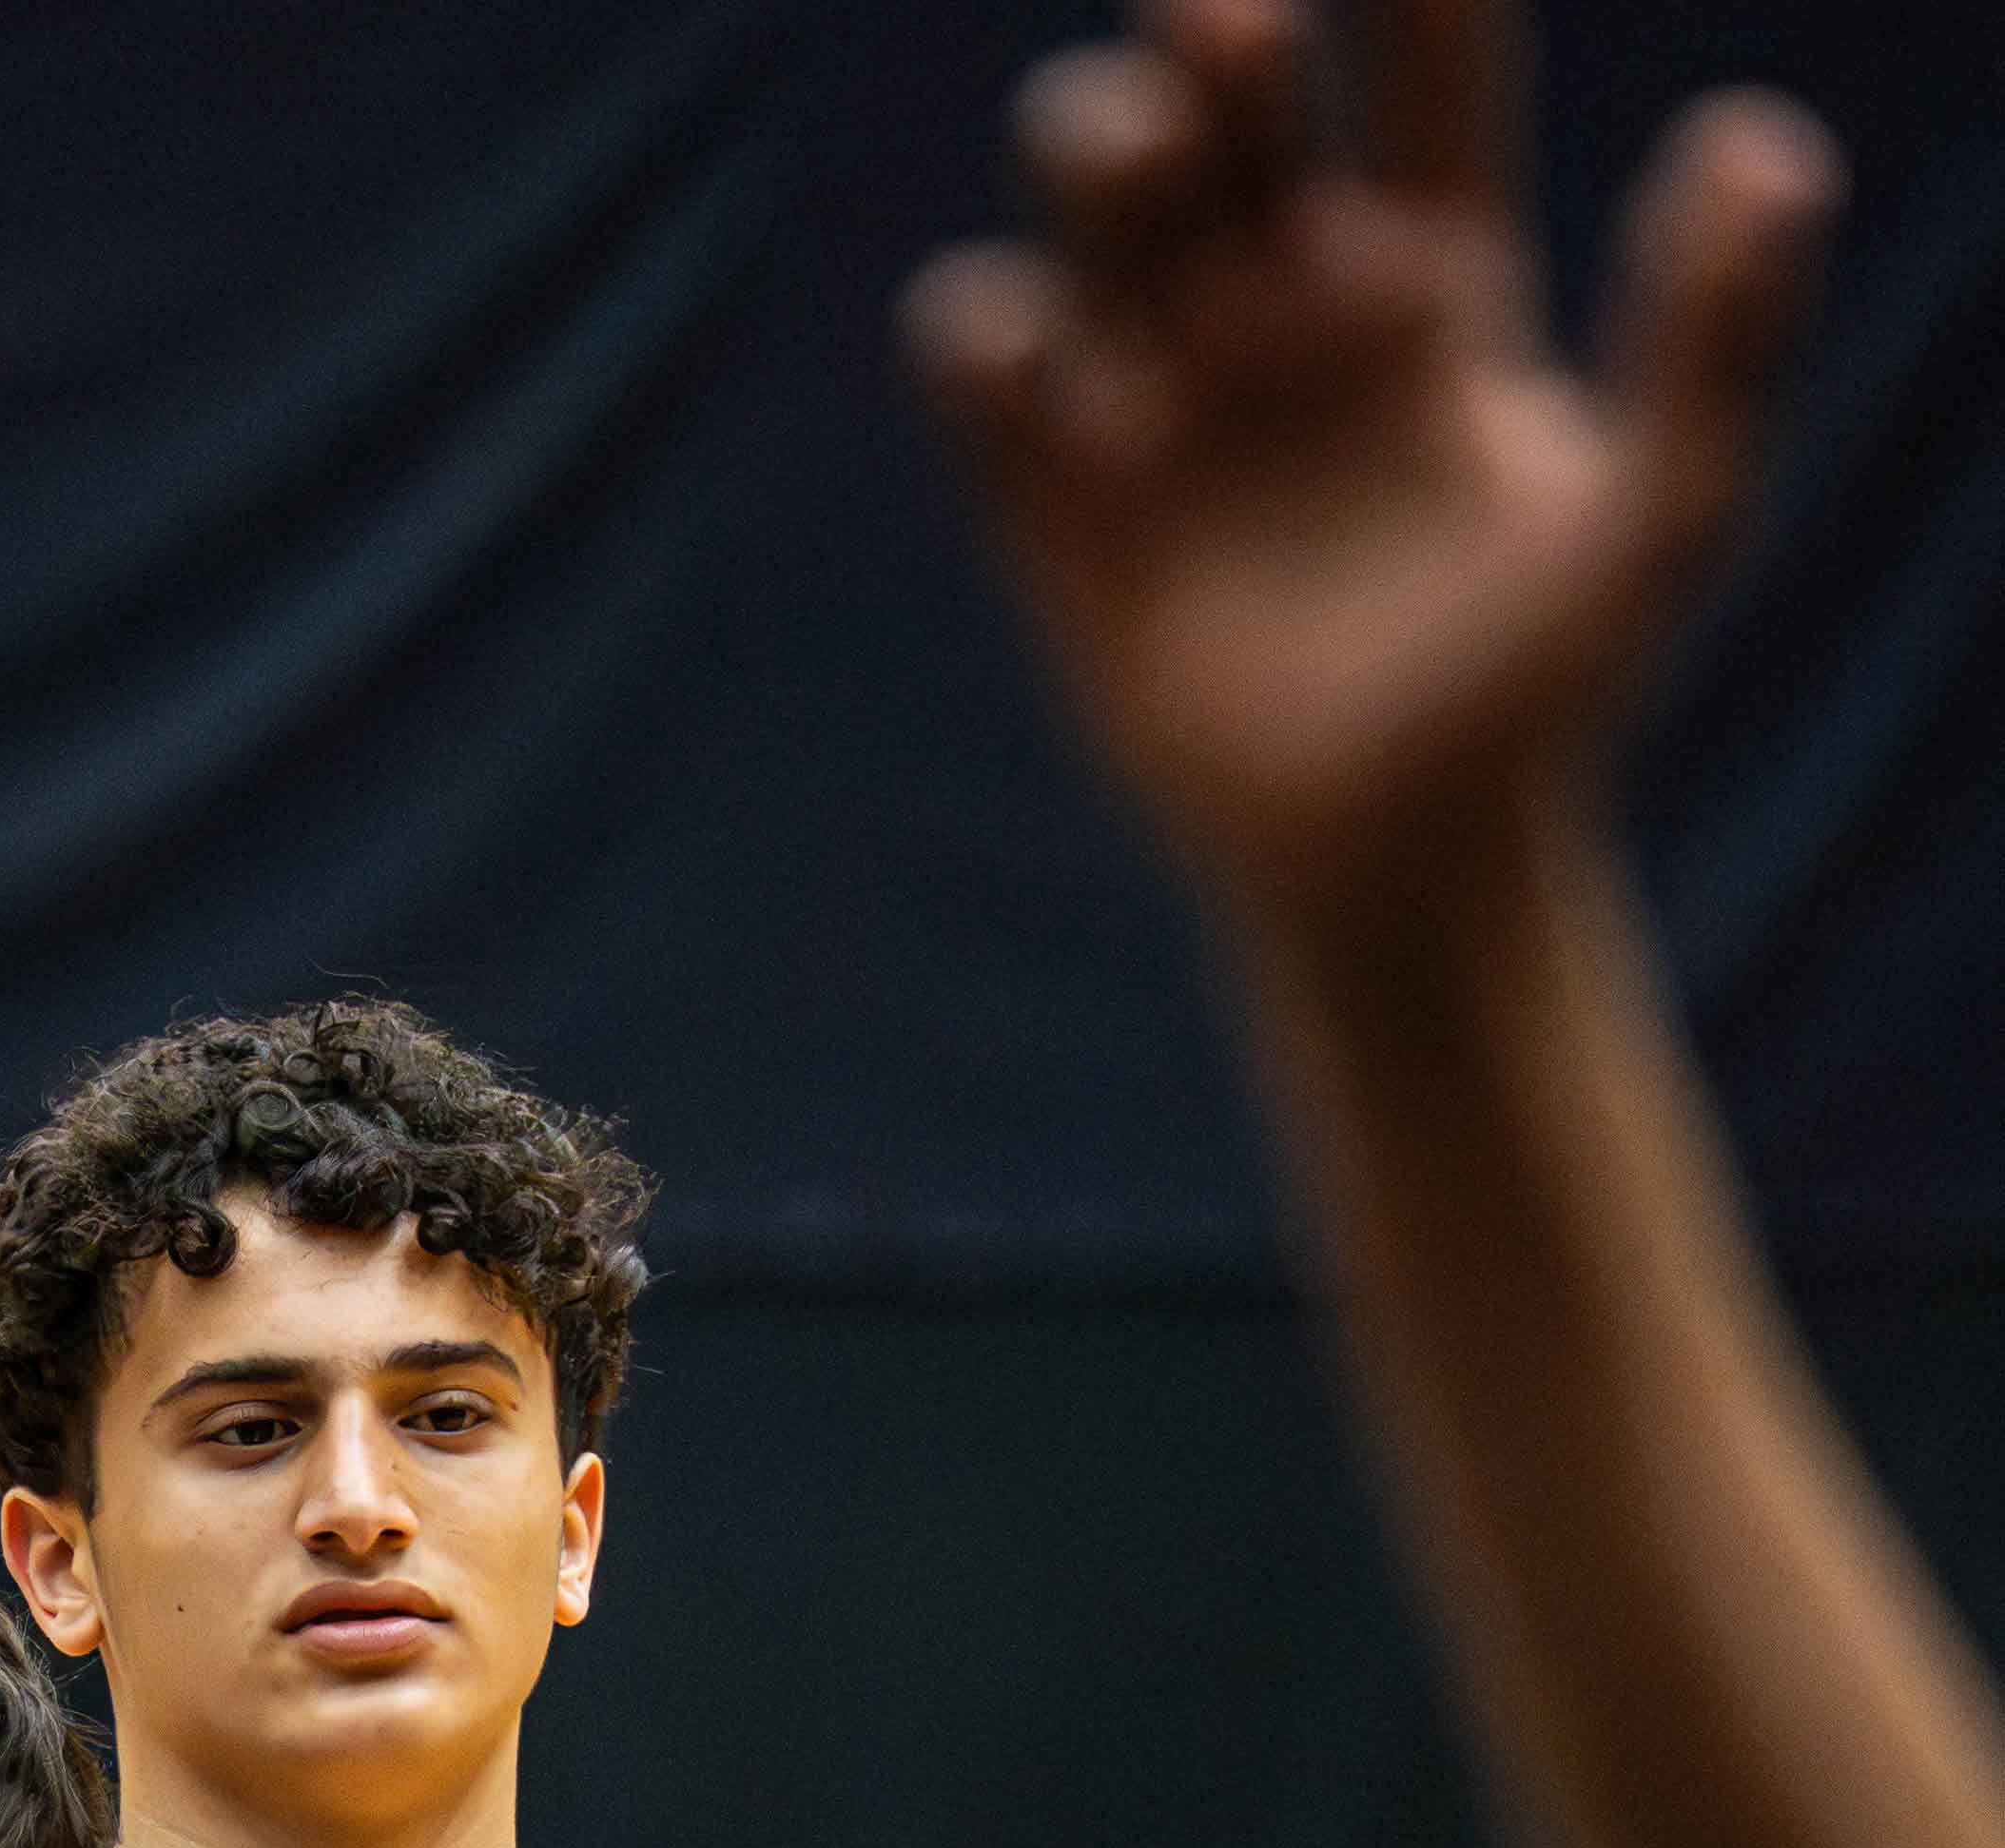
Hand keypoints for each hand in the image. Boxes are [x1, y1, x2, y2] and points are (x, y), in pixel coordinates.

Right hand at [902, 0, 1840, 920]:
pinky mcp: (1057, 502)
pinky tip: (1053, 360)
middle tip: (1239, 35)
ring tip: (1151, 174)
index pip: (1419, 80)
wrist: (1394, 869)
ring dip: (1098, 138)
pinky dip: (989, 326)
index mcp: (1428, 283)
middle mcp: (1284, 312)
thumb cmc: (1534, 701)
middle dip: (1211, 30)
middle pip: (1226, 98)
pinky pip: (981, 358)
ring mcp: (1163, 397)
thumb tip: (1762, 149)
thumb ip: (1717, 338)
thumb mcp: (1661, 520)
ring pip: (1092, 192)